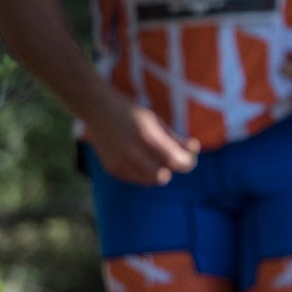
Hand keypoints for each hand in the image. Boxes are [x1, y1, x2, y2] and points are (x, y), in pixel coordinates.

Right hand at [82, 92, 199, 185]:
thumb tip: (194, 149)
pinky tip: (142, 160)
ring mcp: (119, 162)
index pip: (174, 161)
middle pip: (162, 177)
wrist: (97, 109)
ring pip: (149, 181)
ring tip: (156, 157)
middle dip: (171, 169)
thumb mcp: (156, 121)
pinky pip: (136, 180)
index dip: (187, 163)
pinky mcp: (111, 168)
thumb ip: (175, 138)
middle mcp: (131, 151)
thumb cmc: (131, 113)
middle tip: (173, 158)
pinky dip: (144, 174)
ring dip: (158, 172)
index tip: (189, 158)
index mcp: (145, 136)